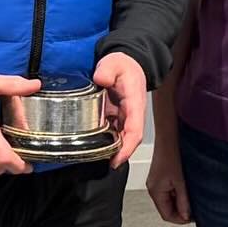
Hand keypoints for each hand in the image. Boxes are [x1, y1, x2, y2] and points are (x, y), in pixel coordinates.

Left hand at [93, 51, 146, 168]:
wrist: (128, 63)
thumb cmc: (123, 65)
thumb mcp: (115, 63)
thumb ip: (107, 70)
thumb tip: (100, 79)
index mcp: (134, 103)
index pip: (135, 130)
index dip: (127, 147)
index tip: (117, 159)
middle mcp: (132, 114)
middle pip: (129, 139)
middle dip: (119, 154)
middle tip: (104, 163)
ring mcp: (124, 116)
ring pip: (121, 138)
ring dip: (112, 149)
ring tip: (95, 158)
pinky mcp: (116, 116)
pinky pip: (113, 131)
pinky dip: (105, 140)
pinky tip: (92, 145)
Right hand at [146, 135, 190, 223]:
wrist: (168, 139)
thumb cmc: (171, 156)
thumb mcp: (180, 182)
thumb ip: (183, 201)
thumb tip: (186, 216)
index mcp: (155, 192)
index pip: (167, 215)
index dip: (181, 219)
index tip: (193, 218)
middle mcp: (153, 189)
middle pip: (167, 209)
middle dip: (181, 210)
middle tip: (195, 208)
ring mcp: (156, 183)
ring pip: (169, 201)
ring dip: (180, 202)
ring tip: (191, 196)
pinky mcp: (160, 178)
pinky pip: (169, 192)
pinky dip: (178, 194)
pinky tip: (186, 188)